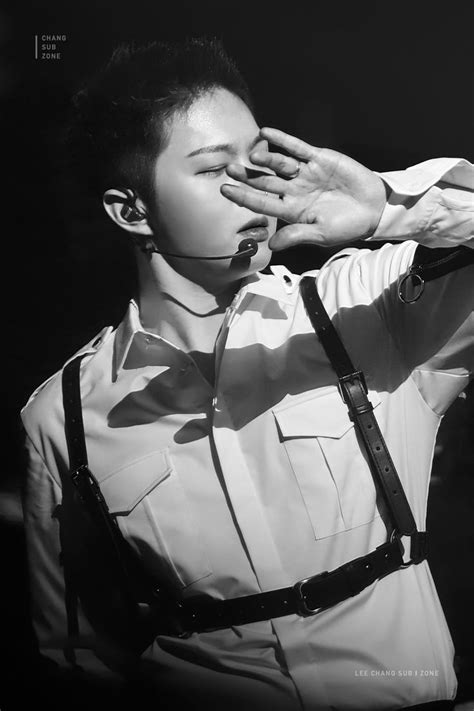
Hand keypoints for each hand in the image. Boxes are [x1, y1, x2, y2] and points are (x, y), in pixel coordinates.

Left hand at [221, 127, 387, 250]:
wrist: (373, 207)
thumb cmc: (347, 225)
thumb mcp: (321, 234)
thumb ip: (296, 236)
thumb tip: (272, 245)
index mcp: (291, 210)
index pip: (261, 202)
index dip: (243, 196)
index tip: (225, 190)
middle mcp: (293, 190)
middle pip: (265, 181)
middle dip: (247, 176)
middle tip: (229, 169)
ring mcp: (304, 173)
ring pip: (279, 163)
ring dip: (265, 158)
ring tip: (253, 155)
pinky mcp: (318, 158)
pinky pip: (296, 147)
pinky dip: (282, 140)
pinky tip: (266, 133)